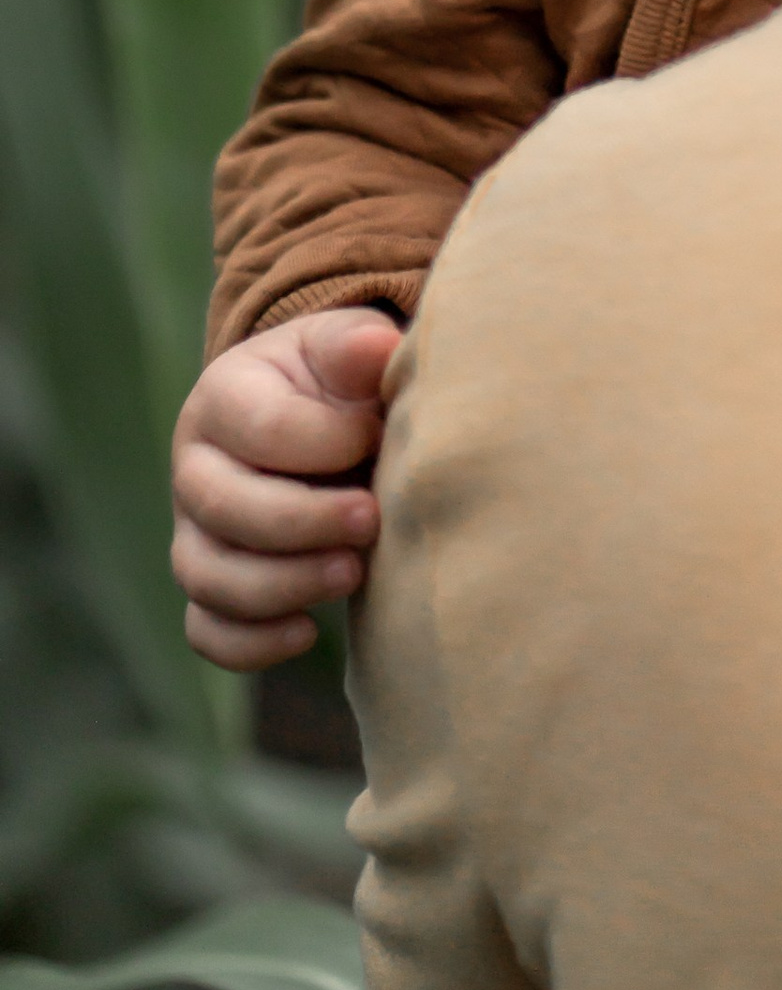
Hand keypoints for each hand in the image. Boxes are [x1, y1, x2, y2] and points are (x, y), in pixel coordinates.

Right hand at [170, 305, 402, 671]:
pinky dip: (250, 643)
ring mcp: (194, 532)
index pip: (262, 428)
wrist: (325, 418)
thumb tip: (376, 349)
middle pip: (223, 507)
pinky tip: (307, 631)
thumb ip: (358, 345)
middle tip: (371, 518)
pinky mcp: (210, 585)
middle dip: (303, 521)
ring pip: (209, 577)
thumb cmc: (341, 379)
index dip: (327, 441)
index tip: (379, 437)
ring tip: (353, 574)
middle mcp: (194, 466)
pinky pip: (206, 630)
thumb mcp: (348, 345)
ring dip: (283, 585)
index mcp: (223, 396)